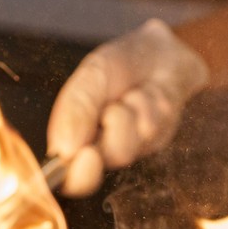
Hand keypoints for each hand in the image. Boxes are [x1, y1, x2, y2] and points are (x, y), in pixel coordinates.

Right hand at [46, 19, 210, 196]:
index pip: (68, 178)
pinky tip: (151, 92)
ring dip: (130, 112)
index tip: (87, 155)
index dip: (76, 176)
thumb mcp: (91, 76)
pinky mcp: (157, 140)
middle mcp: (101, 148)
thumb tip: (63, 151)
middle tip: (114, 109)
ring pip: (128, 147)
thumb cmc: (120, 65)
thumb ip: (75, 111)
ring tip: (132, 92)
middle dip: (113, 133)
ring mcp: (131, 147)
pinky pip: (152, 129)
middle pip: (103, 164)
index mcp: (74, 138)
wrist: (164, 51)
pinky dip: (151, 104)